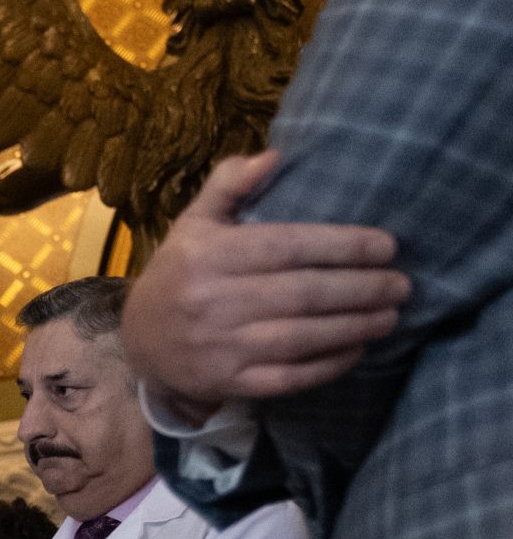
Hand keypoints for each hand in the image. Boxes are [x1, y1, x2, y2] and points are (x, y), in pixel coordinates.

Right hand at [121, 152, 409, 408]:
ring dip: (354, 327)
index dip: (344, 246)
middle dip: (362, 289)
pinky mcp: (225, 381)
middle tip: (401, 284)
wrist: (138, 342)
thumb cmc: (178, 274)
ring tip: (390, 316)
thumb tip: (274, 156)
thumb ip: (229, 186)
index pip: (289, 247)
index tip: (386, 247)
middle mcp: (212, 301)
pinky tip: (356, 350)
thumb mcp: (194, 224)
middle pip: (304, 294)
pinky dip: (326, 365)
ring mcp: (219, 346)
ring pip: (301, 337)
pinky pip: (286, 376)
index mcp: (208, 256)